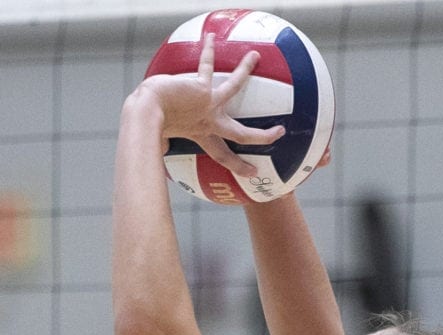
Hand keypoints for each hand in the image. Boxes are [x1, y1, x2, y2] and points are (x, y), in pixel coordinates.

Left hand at [139, 34, 284, 175]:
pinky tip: (211, 37)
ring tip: (254, 56)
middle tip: (279, 132)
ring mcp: (208, 105)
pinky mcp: (202, 88)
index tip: (252, 173)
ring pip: (234, 87)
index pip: (223, 156)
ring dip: (245, 70)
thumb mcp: (159, 136)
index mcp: (201, 135)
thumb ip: (162, 142)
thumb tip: (160, 149)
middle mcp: (209, 122)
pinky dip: (208, 50)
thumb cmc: (148, 126)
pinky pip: (207, 64)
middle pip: (241, 134)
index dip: (238, 166)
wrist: (147, 113)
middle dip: (262, 135)